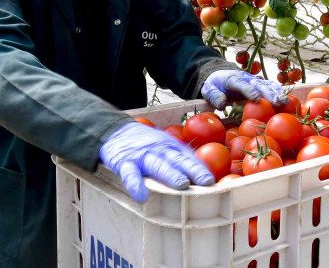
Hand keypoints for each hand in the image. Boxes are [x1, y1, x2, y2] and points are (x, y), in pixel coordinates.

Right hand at [99, 121, 213, 200]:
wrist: (117, 131)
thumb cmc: (147, 144)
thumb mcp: (165, 146)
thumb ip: (181, 160)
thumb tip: (203, 179)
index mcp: (171, 147)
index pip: (188, 158)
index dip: (199, 169)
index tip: (211, 181)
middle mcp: (159, 149)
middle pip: (177, 160)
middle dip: (191, 170)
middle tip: (204, 182)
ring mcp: (143, 155)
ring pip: (158, 165)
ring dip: (171, 175)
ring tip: (182, 186)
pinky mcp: (125, 162)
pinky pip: (130, 174)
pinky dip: (135, 185)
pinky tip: (141, 197)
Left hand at [201, 69, 286, 108]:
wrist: (219, 74)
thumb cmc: (213, 85)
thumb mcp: (208, 90)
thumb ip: (214, 96)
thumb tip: (222, 105)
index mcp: (232, 79)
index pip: (241, 84)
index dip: (249, 90)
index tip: (256, 99)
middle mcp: (245, 78)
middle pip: (258, 84)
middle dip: (268, 93)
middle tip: (276, 102)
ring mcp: (253, 80)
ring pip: (266, 85)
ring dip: (276, 93)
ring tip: (285, 102)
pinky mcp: (258, 84)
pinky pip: (269, 86)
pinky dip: (278, 92)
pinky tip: (286, 99)